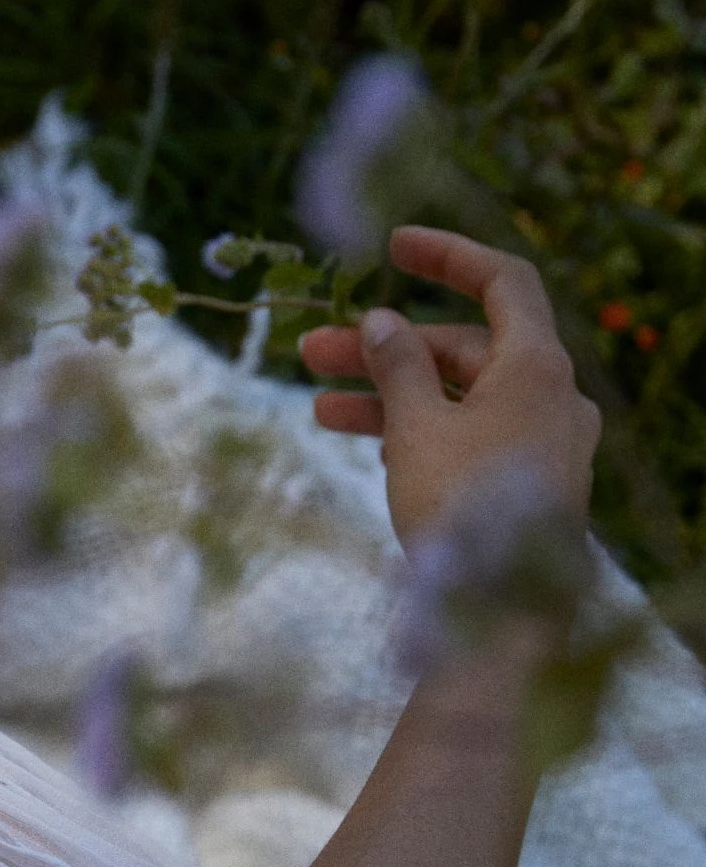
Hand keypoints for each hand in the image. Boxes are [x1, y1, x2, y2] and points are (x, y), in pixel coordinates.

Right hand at [298, 226, 600, 551]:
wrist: (503, 618)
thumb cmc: (461, 512)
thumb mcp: (417, 430)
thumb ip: (398, 367)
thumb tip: (384, 322)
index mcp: (537, 366)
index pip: (502, 280)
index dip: (447, 256)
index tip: (391, 248)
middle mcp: (552, 397)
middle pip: (466, 348)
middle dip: (387, 349)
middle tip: (313, 352)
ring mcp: (544, 444)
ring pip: (461, 399)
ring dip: (392, 397)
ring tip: (319, 410)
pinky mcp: (528, 486)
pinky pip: (472, 439)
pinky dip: (423, 433)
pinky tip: (370, 448)